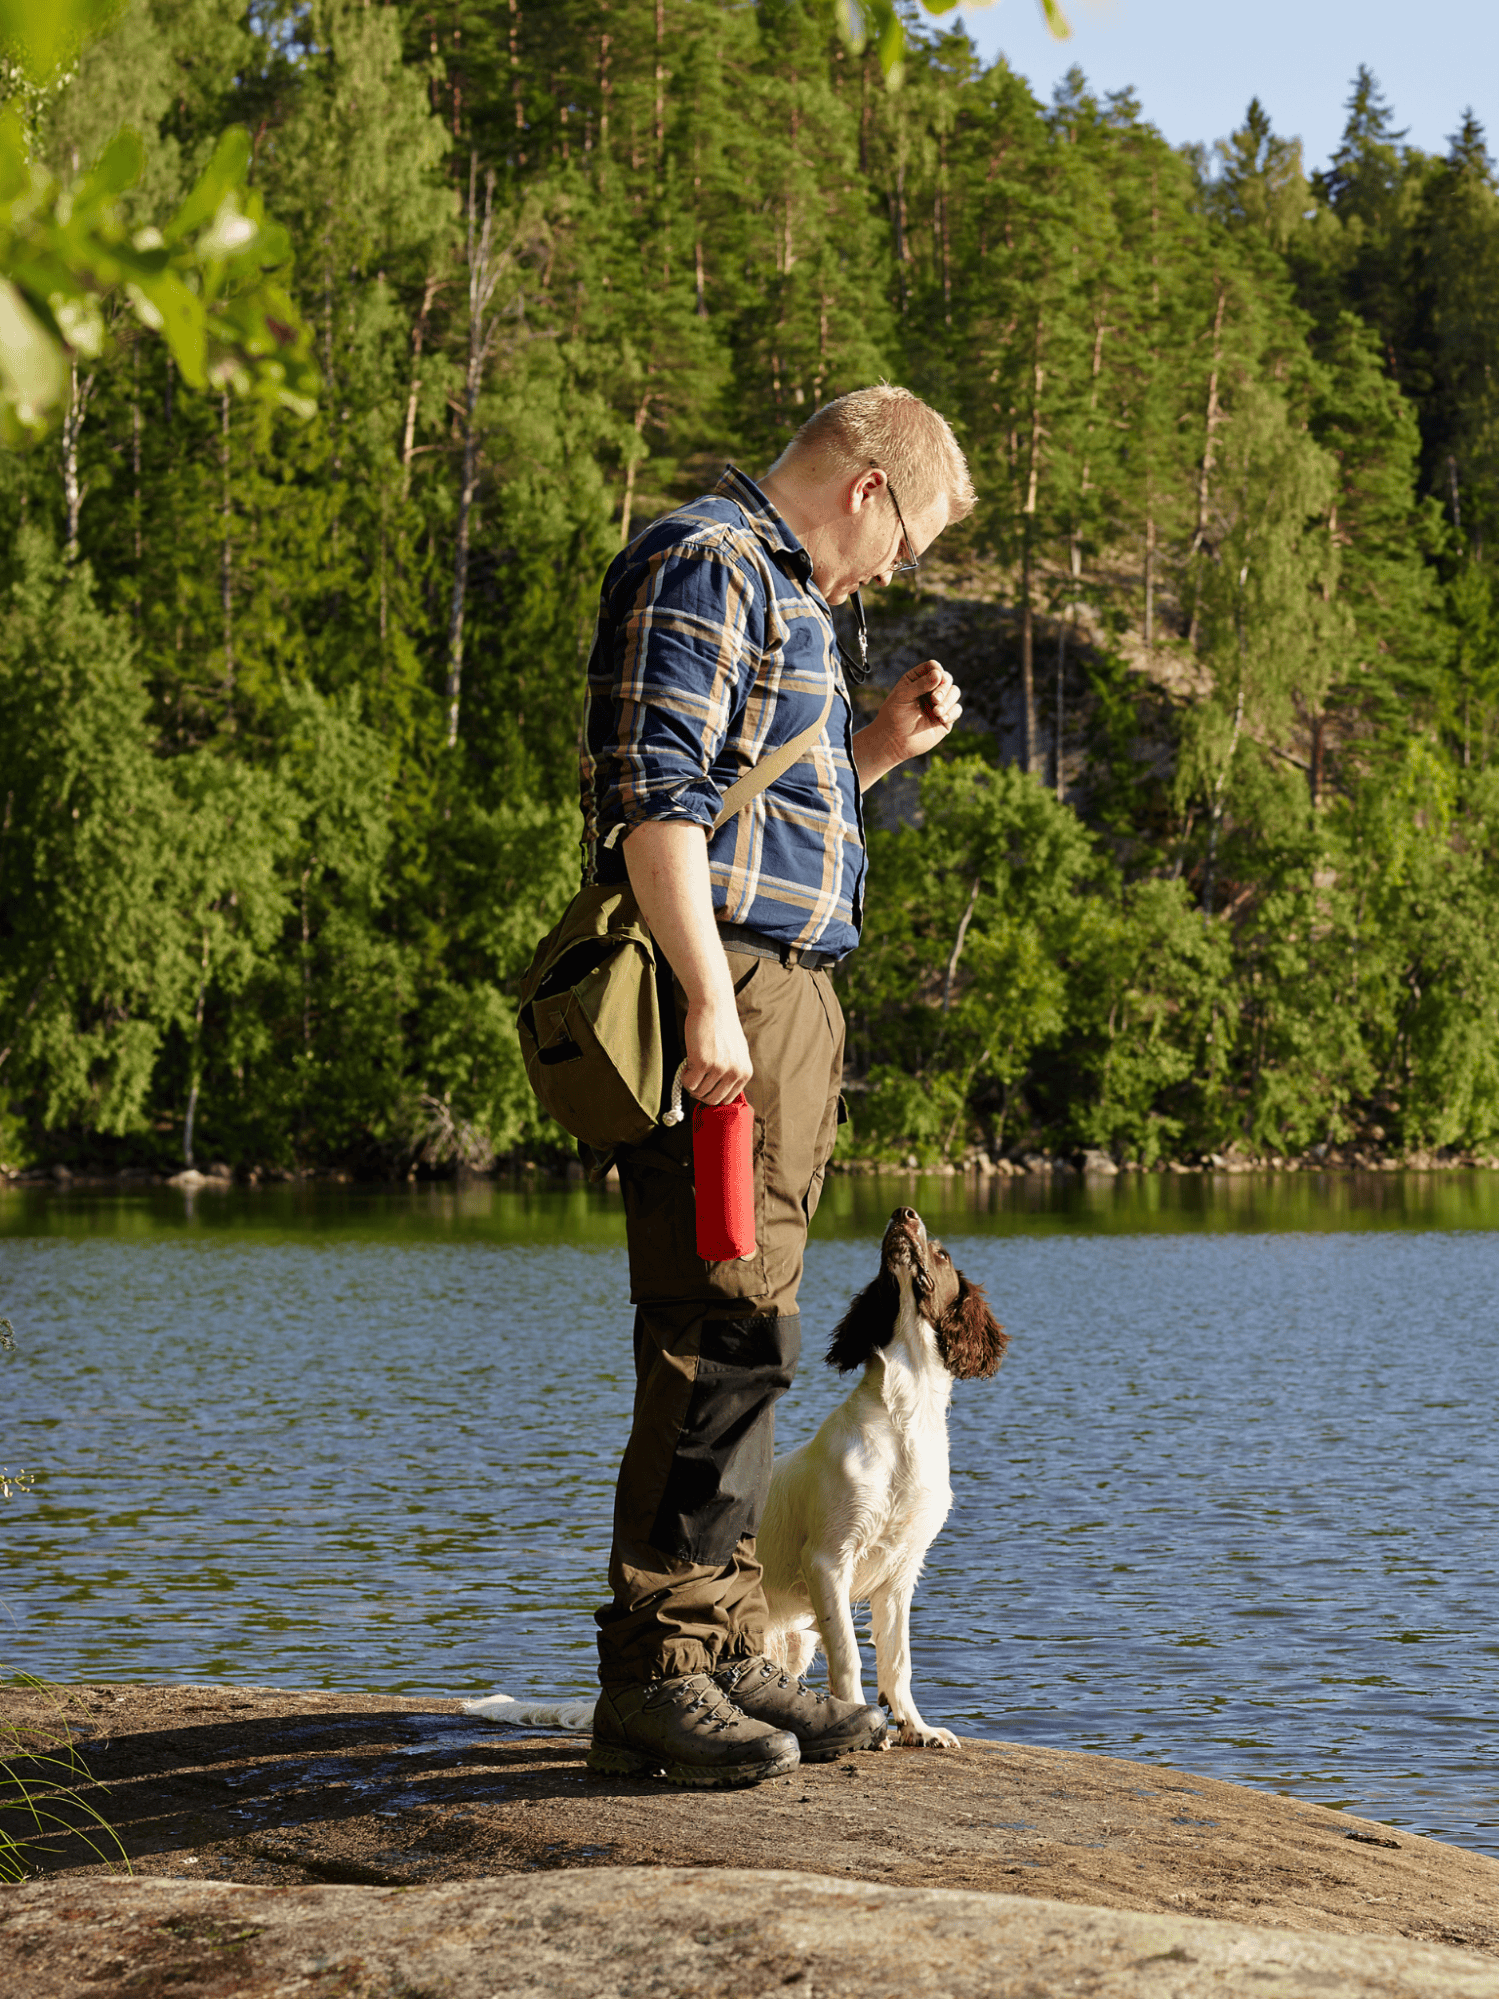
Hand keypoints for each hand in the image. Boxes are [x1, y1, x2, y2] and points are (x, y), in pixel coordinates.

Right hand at [682, 991, 752, 1105]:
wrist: (714, 1006)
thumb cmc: (722, 1027)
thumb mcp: (737, 1053)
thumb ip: (733, 1072)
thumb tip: (720, 1092)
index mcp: (745, 1073)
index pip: (726, 1099)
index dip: (712, 1094)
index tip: (705, 1083)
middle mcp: (735, 1073)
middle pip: (713, 1100)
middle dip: (700, 1092)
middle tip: (695, 1078)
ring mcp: (720, 1068)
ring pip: (699, 1092)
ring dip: (691, 1083)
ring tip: (692, 1066)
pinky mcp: (703, 1062)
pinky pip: (689, 1083)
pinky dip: (684, 1077)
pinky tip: (687, 1063)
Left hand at [852, 660, 962, 789]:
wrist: (894, 741)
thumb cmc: (894, 716)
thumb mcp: (903, 696)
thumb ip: (920, 685)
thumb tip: (939, 674)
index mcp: (917, 680)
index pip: (933, 667)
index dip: (936, 670)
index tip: (935, 677)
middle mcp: (930, 689)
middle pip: (947, 678)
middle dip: (943, 687)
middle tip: (935, 699)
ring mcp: (939, 703)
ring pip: (955, 692)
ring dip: (948, 700)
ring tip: (936, 712)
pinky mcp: (945, 718)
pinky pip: (957, 709)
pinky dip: (952, 712)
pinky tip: (941, 718)